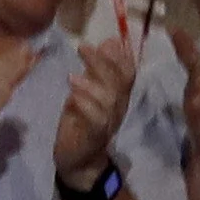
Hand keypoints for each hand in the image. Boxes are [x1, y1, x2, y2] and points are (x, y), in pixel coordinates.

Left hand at [51, 33, 126, 189]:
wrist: (79, 160)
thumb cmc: (81, 122)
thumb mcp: (88, 92)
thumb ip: (97, 71)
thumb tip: (107, 43)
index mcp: (119, 95)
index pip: (128, 71)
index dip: (122, 55)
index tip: (110, 38)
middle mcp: (119, 106)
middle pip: (120, 80)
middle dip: (104, 61)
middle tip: (83, 47)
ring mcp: (109, 121)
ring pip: (109, 99)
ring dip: (91, 84)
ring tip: (72, 75)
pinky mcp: (95, 135)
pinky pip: (96, 119)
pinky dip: (85, 106)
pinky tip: (72, 98)